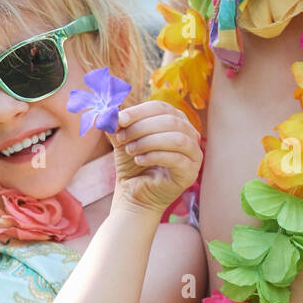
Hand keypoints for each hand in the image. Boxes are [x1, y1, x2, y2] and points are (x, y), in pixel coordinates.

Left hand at [110, 99, 202, 214]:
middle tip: (122, 138)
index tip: (119, 119)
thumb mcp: (123, 140)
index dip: (139, 111)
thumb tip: (109, 112)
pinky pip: (177, 158)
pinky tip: (139, 160)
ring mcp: (193, 154)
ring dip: (149, 142)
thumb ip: (118, 125)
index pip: (160, 107)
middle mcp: (189, 134)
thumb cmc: (132, 164)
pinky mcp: (190, 172)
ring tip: (131, 150)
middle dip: (141, 127)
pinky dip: (155, 156)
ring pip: (177, 138)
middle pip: (170, 120)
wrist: (134, 195)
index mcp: (175, 120)